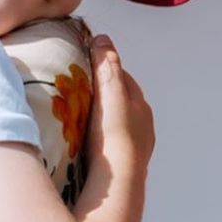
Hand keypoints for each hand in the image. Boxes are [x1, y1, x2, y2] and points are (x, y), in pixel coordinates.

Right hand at [86, 35, 154, 178]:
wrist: (118, 183)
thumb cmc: (114, 139)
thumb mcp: (110, 95)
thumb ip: (107, 67)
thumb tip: (103, 38)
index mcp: (140, 106)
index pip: (123, 79)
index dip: (105, 69)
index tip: (86, 65)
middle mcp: (142, 126)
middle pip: (121, 102)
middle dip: (104, 95)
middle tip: (79, 92)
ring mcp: (134, 147)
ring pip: (117, 125)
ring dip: (102, 119)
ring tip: (80, 119)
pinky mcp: (122, 166)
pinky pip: (111, 145)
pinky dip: (101, 139)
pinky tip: (86, 144)